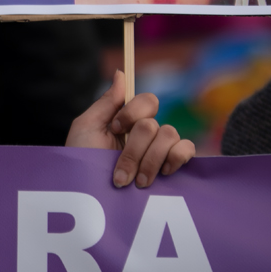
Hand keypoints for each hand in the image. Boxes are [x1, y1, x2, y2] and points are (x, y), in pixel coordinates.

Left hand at [65, 70, 194, 188]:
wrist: (90, 199)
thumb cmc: (82, 162)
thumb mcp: (86, 128)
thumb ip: (106, 102)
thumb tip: (122, 72)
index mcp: (127, 121)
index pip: (146, 101)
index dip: (132, 112)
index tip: (115, 128)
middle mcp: (146, 133)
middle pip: (153, 124)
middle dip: (134, 149)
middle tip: (120, 173)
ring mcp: (161, 150)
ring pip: (169, 135)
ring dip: (150, 160)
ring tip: (138, 182)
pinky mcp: (175, 167)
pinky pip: (188, 149)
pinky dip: (177, 158)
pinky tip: (163, 173)